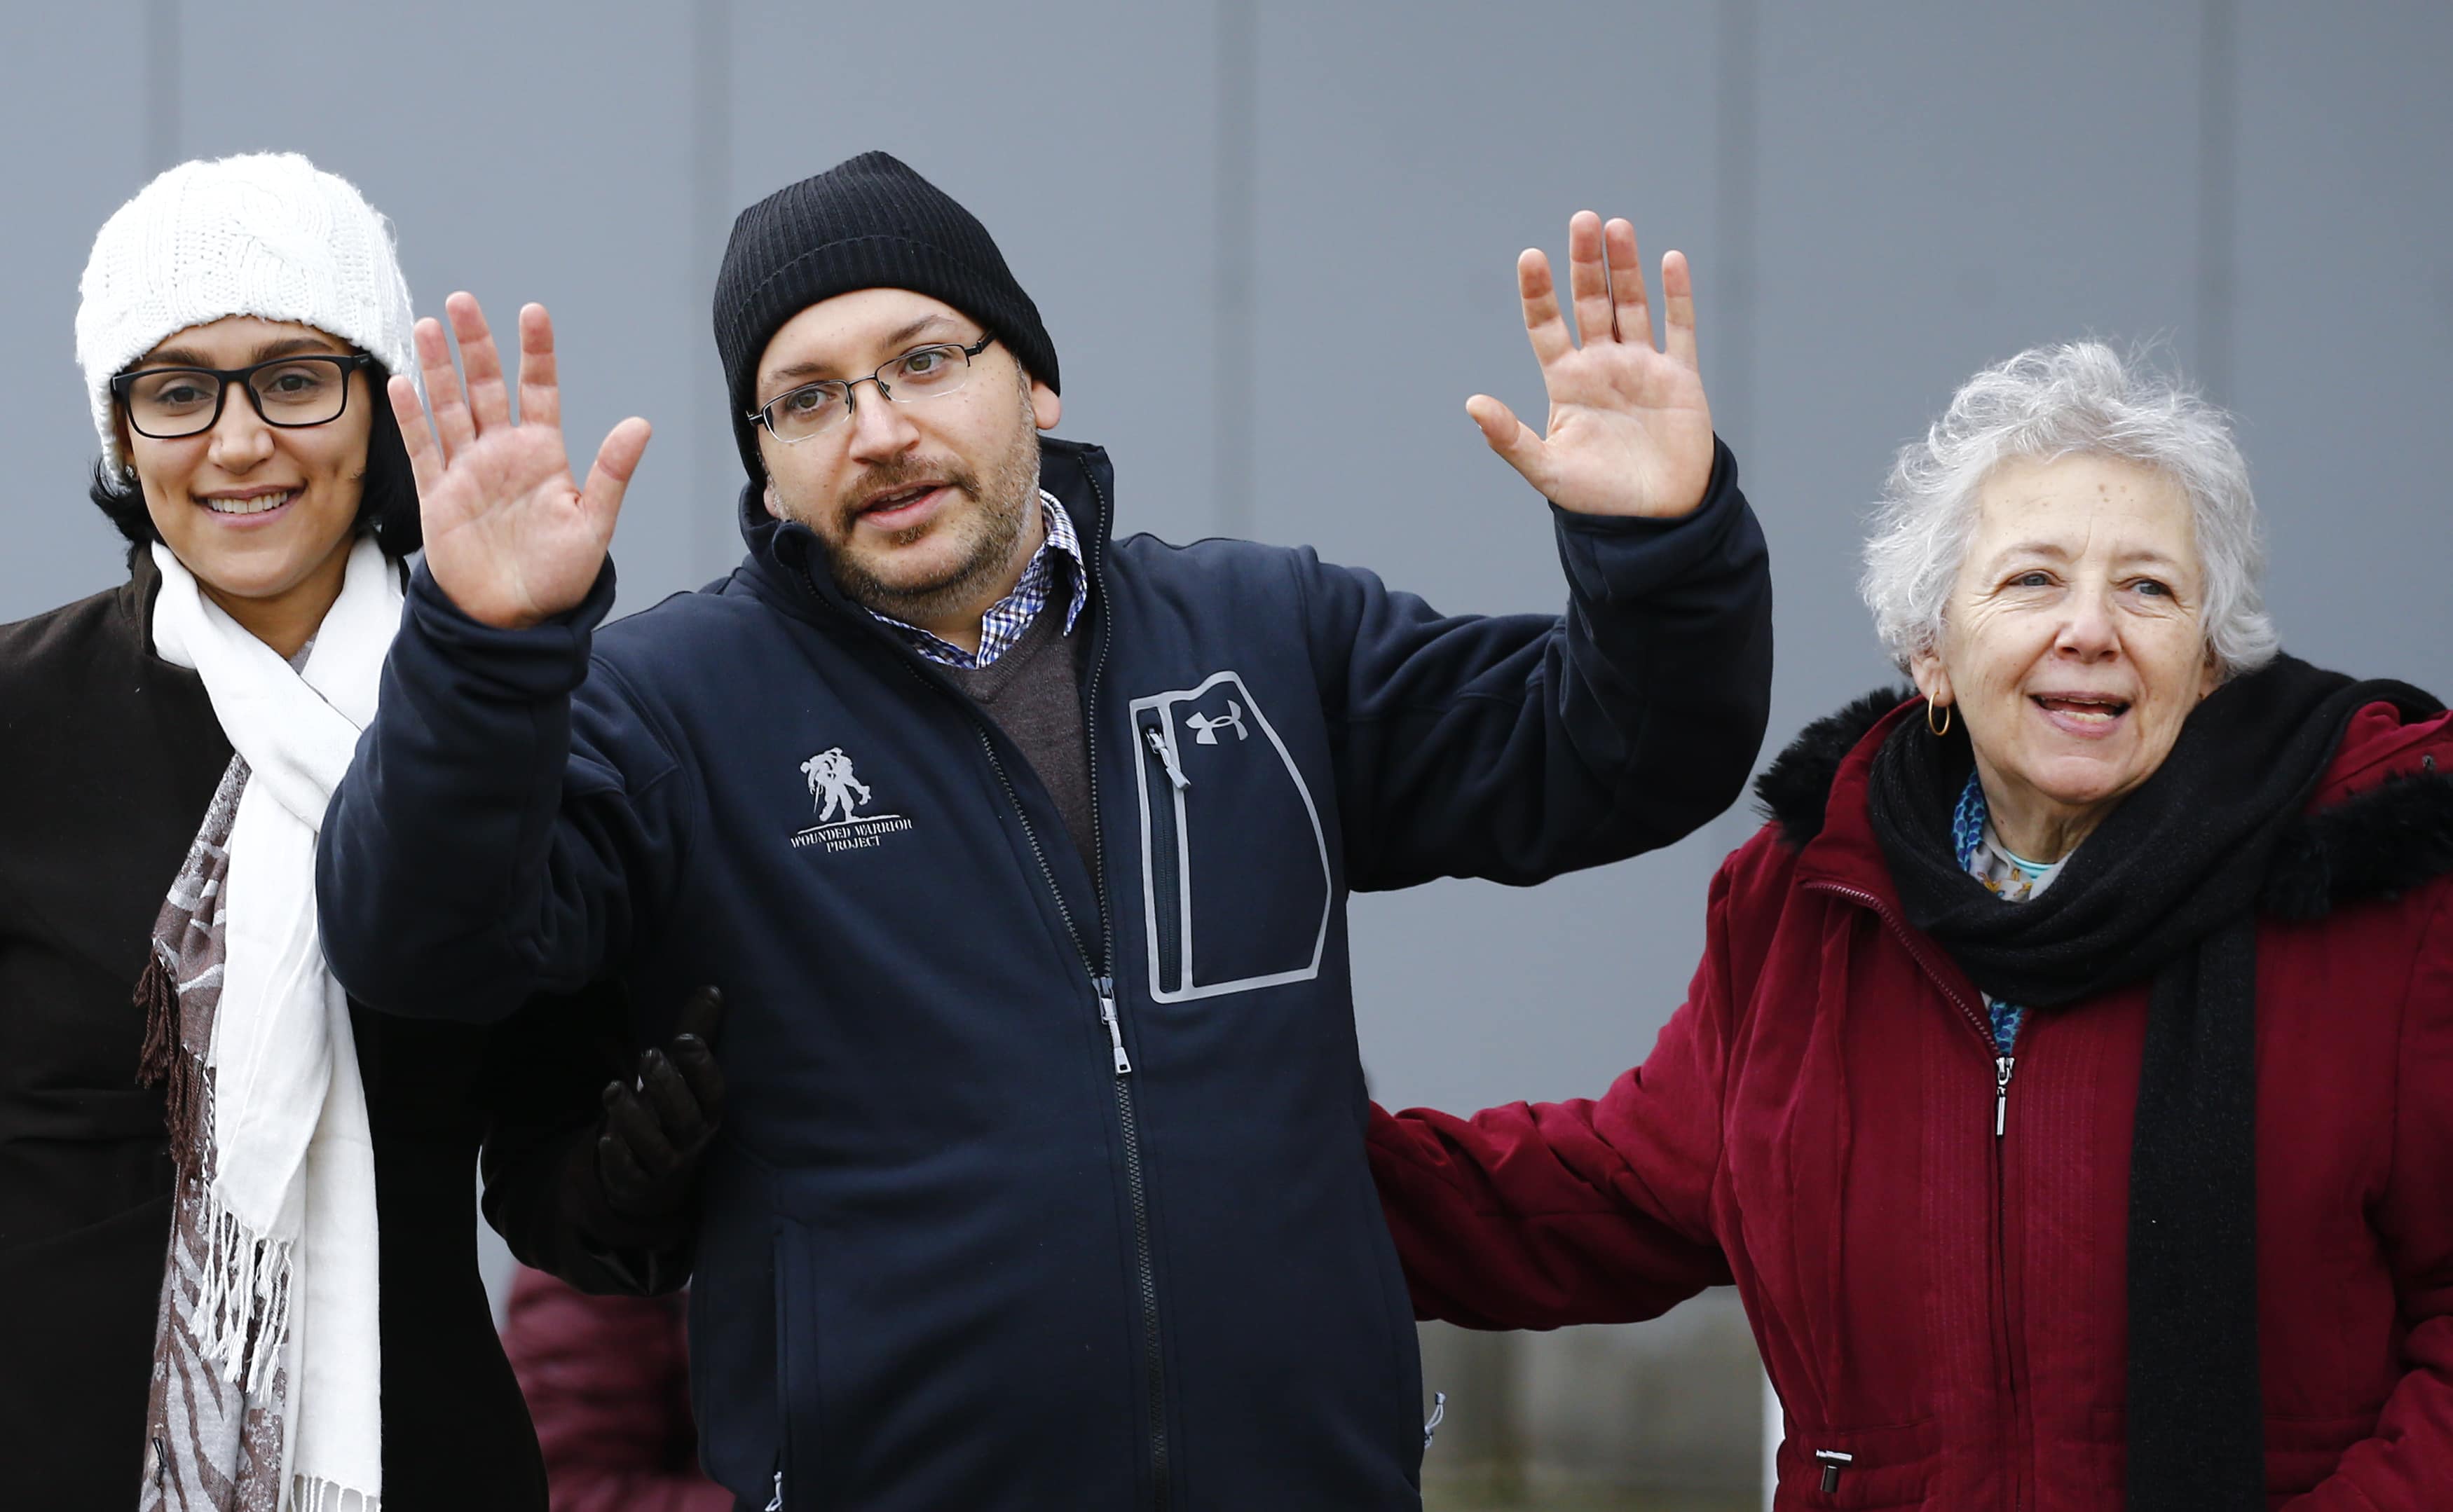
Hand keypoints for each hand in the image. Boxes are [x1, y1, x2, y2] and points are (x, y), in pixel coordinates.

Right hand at [391, 293, 652, 628]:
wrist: (513, 620)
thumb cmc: (560, 577)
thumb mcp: (594, 524)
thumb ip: (611, 473)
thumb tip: (641, 424)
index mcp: (544, 454)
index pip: (539, 389)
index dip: (535, 352)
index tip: (532, 311)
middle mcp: (503, 454)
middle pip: (484, 386)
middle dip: (473, 344)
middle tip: (461, 301)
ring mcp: (468, 471)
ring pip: (449, 407)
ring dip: (437, 368)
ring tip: (426, 325)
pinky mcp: (437, 495)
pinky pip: (422, 448)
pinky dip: (411, 417)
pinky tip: (401, 383)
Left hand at [597, 985, 725, 1220]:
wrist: (657, 1181)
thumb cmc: (672, 1116)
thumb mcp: (684, 1079)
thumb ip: (696, 1035)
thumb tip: (712, 989)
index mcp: (708, 1112)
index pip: (713, 1092)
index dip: (702, 1068)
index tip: (684, 1040)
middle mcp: (693, 1140)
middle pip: (685, 1117)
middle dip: (668, 1086)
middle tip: (648, 1055)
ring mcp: (667, 1165)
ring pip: (655, 1146)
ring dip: (634, 1119)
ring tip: (612, 1089)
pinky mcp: (639, 1183)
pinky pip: (631, 1173)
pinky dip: (619, 1158)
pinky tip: (605, 1137)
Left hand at [1469, 212, 1713, 518]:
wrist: (1656, 521)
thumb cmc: (1597, 499)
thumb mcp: (1547, 471)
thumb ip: (1510, 438)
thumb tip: (1473, 404)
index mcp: (1567, 382)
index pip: (1547, 325)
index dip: (1538, 292)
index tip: (1529, 256)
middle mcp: (1602, 366)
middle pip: (1591, 302)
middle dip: (1586, 263)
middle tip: (1581, 219)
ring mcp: (1641, 367)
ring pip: (1632, 305)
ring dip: (1625, 267)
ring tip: (1615, 227)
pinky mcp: (1680, 377)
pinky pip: (1678, 328)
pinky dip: (1676, 295)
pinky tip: (1669, 260)